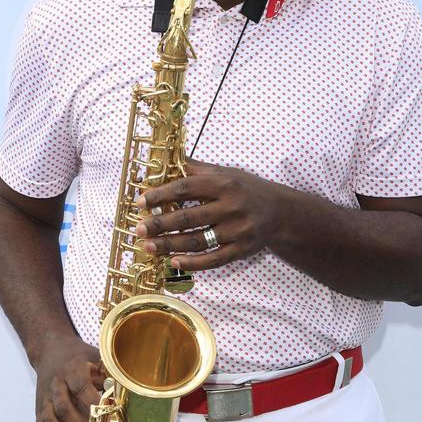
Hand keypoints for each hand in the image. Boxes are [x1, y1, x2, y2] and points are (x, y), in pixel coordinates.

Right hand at [34, 333, 105, 421]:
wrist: (51, 350)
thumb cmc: (79, 356)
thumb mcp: (96, 356)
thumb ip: (108, 373)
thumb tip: (126, 392)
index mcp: (72, 368)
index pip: (80, 386)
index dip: (92, 402)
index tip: (106, 416)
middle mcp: (55, 383)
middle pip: (64, 409)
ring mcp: (44, 397)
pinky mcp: (38, 408)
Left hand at [135, 159, 280, 271]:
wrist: (281, 213)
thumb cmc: (247, 189)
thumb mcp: (225, 173)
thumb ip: (195, 168)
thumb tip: (164, 158)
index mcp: (224, 184)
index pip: (186, 188)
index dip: (161, 195)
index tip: (141, 202)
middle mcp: (231, 207)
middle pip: (189, 217)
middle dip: (161, 224)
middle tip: (140, 228)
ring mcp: (238, 231)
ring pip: (198, 241)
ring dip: (170, 245)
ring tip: (149, 246)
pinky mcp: (242, 250)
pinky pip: (213, 259)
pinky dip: (192, 263)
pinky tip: (174, 262)